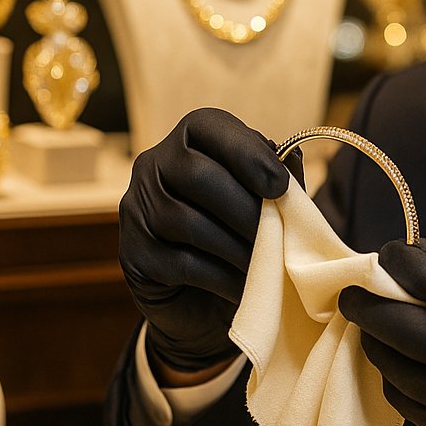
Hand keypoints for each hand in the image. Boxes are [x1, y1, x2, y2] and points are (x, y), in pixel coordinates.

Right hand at [119, 107, 297, 374]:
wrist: (206, 300)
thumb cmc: (242, 234)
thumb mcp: (268, 203)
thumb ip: (280, 179)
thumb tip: (291, 158)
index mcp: (189, 139)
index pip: (209, 126)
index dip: (247, 153)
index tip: (281, 186)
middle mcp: (153, 165)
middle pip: (195, 174)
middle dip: (244, 207)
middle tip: (277, 233)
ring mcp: (136, 210)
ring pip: (185, 222)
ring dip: (235, 246)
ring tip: (267, 263)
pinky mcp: (134, 256)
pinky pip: (180, 263)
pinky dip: (222, 276)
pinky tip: (245, 285)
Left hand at [339, 239, 425, 425]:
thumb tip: (414, 255)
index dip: (402, 263)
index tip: (387, 253)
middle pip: (409, 332)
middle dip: (369, 308)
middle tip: (350, 294)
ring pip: (403, 375)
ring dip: (378, 347)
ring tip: (371, 329)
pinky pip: (414, 410)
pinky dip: (399, 383)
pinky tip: (399, 366)